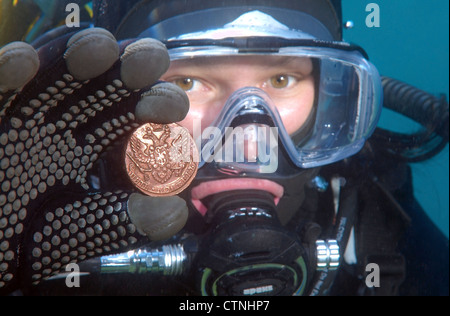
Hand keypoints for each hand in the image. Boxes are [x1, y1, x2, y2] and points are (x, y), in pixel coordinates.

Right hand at [0, 28, 189, 293]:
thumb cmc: (24, 236)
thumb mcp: (75, 229)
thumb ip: (121, 221)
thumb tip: (177, 212)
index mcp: (96, 145)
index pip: (133, 114)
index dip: (155, 103)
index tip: (172, 108)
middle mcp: (68, 121)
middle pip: (104, 83)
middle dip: (130, 67)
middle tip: (150, 61)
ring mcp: (27, 112)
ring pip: (57, 72)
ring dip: (79, 55)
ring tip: (103, 48)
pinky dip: (8, 71)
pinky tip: (23, 61)